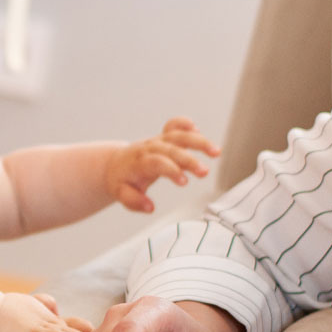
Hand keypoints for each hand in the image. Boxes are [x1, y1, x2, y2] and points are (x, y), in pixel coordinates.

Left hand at [103, 117, 219, 212]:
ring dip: (198, 141)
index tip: (185, 182)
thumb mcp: (121, 194)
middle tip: (205, 172)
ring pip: (178, 136)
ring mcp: (157, 140)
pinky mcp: (163, 137)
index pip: (157, 162)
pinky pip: (174, 126)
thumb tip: (150, 207)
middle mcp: (150, 148)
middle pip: (172, 149)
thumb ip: (134, 201)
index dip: (171, 170)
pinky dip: (184, 124)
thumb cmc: (121, 180)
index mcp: (139, 162)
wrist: (114, 164)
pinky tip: (197, 130)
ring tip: (217, 152)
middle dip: (189, 159)